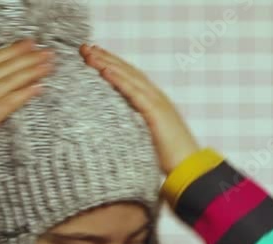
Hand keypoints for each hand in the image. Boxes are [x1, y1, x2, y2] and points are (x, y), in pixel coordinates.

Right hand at [0, 38, 55, 183]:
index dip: (10, 52)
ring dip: (29, 71)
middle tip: (45, 51)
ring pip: (6, 82)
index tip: (27, 45)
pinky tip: (38, 87)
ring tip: (48, 65)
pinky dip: (23, 93)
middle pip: (0, 68)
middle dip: (25, 58)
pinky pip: (7, 103)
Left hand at [79, 44, 199, 174]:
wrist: (188, 166)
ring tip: (90, 54)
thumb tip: (113, 126)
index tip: (92, 55)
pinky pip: (134, 93)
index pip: (128, 76)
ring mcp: (156, 102)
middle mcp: (154, 96)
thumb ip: (132, 125)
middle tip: (85, 47)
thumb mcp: (145, 135)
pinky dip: (119, 81)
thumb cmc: (167, 156)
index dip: (111, 64)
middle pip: (126, 71)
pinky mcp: (156, 112)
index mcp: (151, 101)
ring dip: (108, 64)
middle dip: (105, 58)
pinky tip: (105, 71)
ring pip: (128, 77)